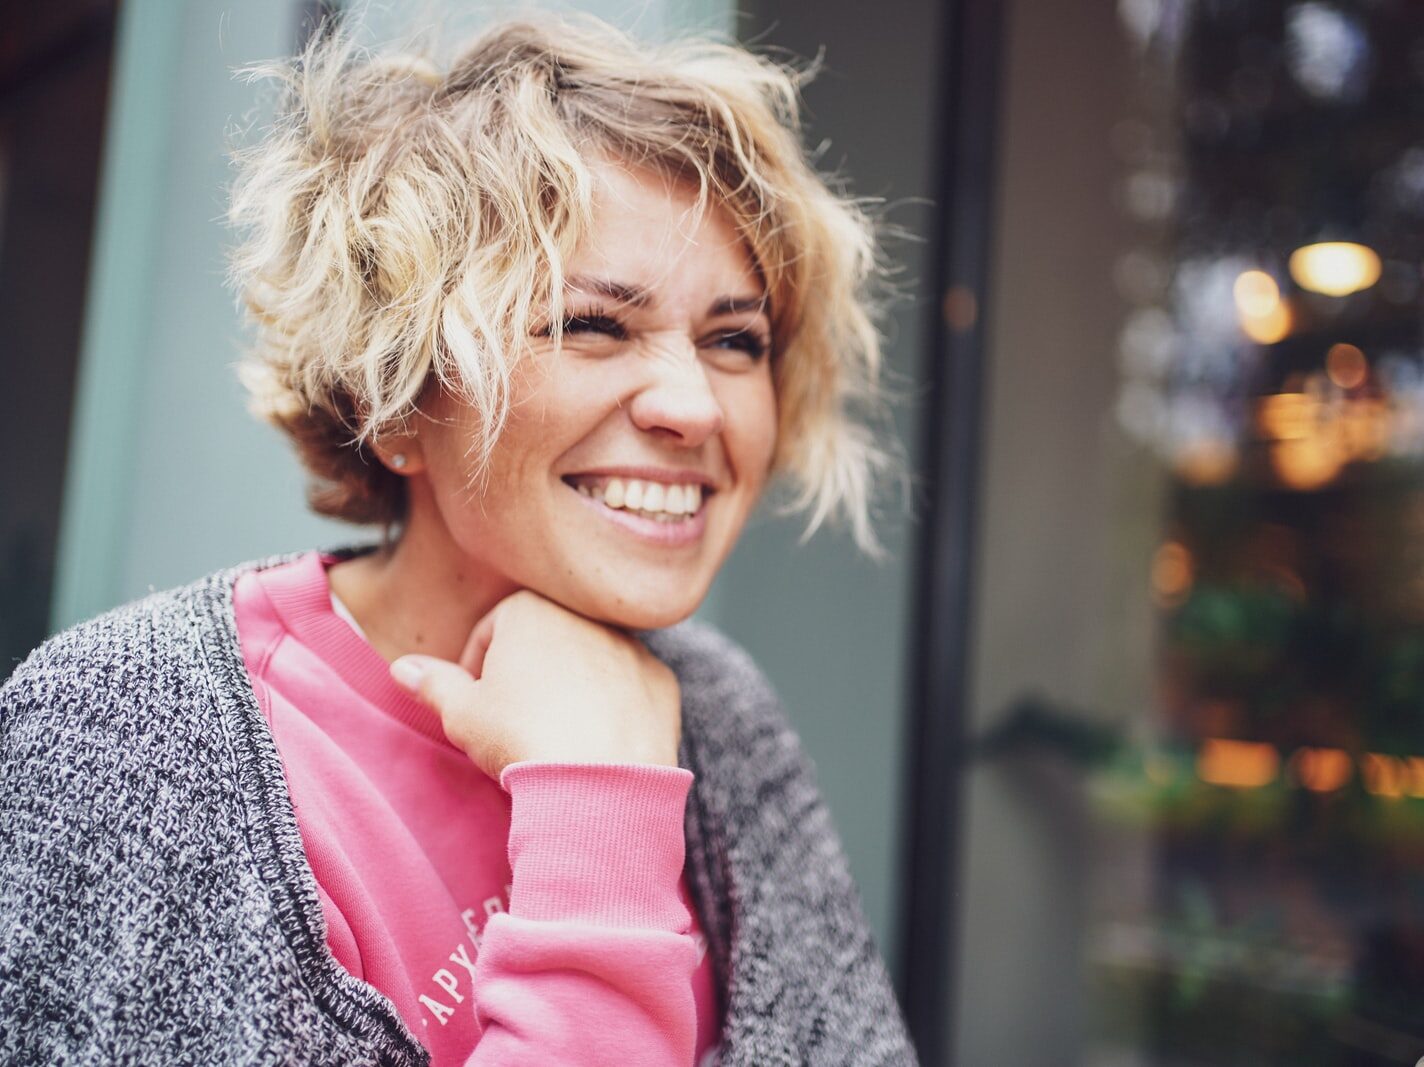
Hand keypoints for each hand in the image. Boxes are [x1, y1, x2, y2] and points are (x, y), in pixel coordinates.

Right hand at [389, 589, 682, 779]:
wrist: (599, 782)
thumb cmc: (520, 739)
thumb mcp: (461, 714)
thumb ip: (432, 683)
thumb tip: (402, 668)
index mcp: (530, 606)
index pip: (491, 632)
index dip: (476, 673)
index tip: (476, 710)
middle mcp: (586, 614)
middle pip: (543, 641)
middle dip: (526, 676)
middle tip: (513, 724)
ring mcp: (630, 646)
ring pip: (588, 662)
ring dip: (571, 688)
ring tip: (555, 736)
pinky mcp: (660, 680)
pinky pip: (628, 689)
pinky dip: (612, 708)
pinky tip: (595, 744)